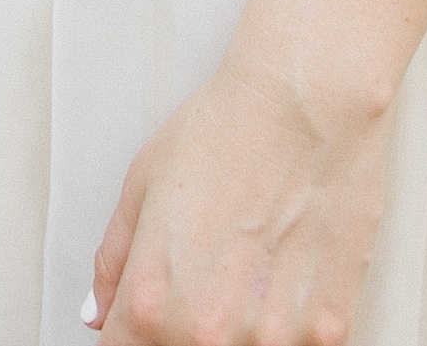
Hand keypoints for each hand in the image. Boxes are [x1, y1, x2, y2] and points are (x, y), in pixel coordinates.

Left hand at [87, 52, 389, 345]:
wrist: (308, 103)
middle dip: (183, 329)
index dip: (128, 337)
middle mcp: (208, 333)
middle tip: (207, 276)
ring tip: (250, 269)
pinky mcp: (328, 335)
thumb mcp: (142, 184)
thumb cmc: (225, 130)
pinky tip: (287, 274)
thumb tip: (99, 316)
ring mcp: (271, 340)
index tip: (140, 324)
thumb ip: (115, 263)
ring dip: (239, 330)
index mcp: (152, 300)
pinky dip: (286, 325)